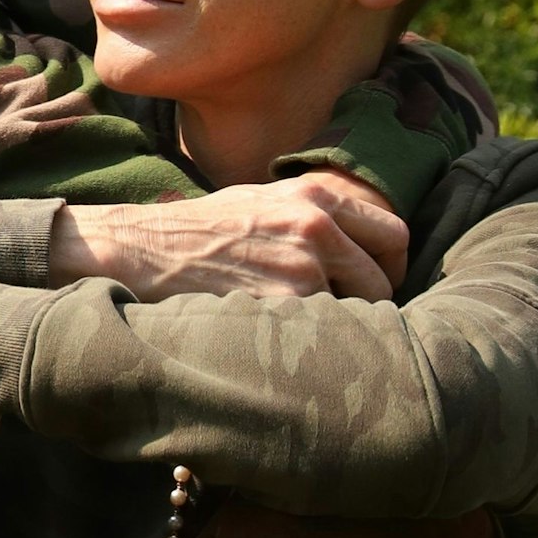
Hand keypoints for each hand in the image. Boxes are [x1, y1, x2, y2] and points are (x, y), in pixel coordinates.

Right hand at [50, 168, 407, 302]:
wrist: (144, 249)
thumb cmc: (198, 229)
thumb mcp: (261, 198)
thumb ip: (311, 212)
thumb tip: (352, 243)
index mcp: (314, 196)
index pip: (393, 233)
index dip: (391, 266)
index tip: (377, 284)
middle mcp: (317, 226)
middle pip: (383, 281)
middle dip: (369, 305)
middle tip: (344, 318)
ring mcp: (302, 267)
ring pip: (353, 314)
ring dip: (333, 325)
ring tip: (298, 326)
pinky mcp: (283, 304)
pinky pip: (318, 333)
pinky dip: (304, 340)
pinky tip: (276, 335)